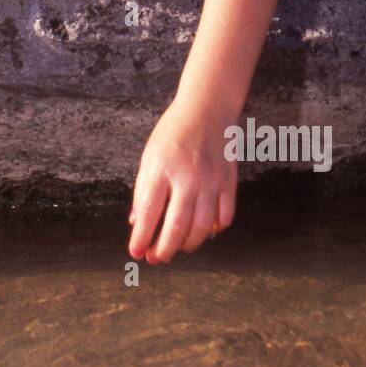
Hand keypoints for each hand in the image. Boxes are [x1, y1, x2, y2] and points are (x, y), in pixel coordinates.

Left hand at [127, 101, 237, 262]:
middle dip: (164, 249)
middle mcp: (188, 177)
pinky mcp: (229, 182)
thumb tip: (137, 223)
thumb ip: (143, 190)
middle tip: (156, 258)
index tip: (136, 252)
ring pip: (202, 227)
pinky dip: (215, 230)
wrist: (207, 108)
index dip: (141, 237)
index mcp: (161, 169)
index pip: (149, 212)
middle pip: (177, 226)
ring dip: (188, 244)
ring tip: (177, 247)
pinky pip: (225, 216)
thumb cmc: (173, 132)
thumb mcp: (149, 156)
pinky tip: (204, 231)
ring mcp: (212, 181)